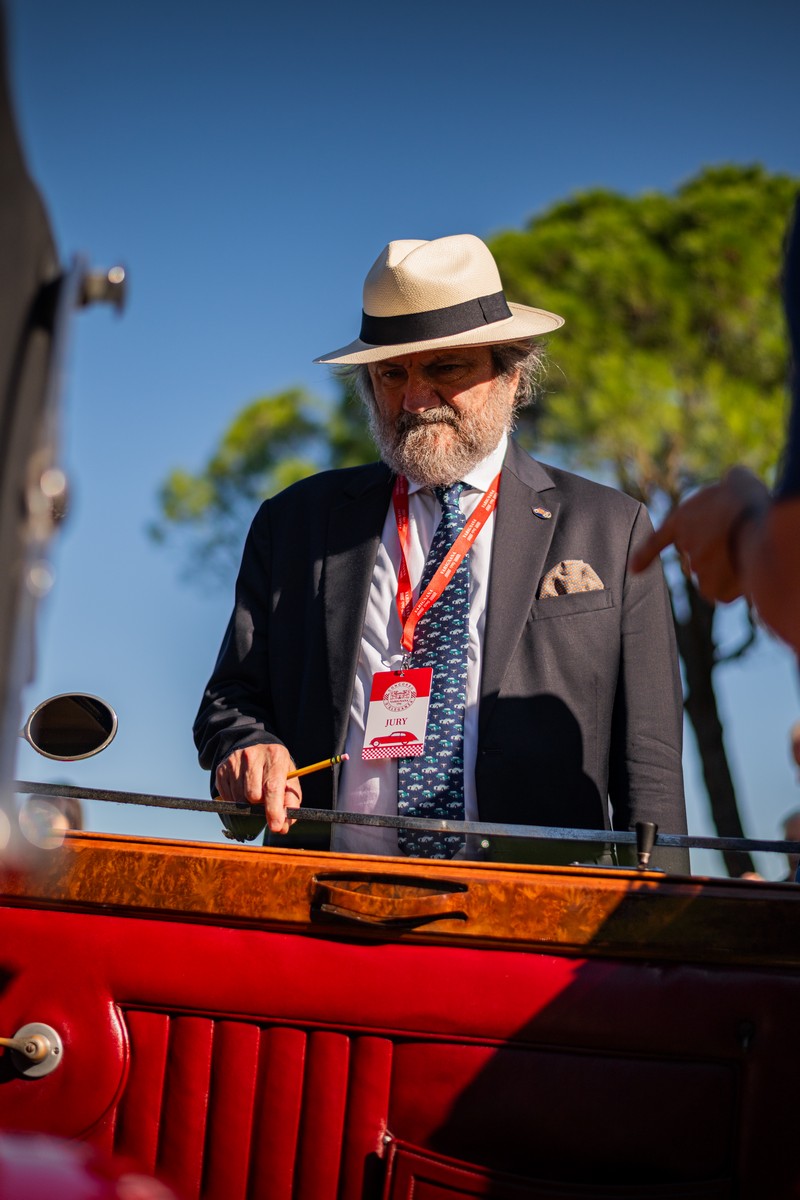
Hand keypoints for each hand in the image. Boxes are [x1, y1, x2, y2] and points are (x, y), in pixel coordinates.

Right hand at [215, 743, 300, 833]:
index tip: (275, 826)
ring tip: (255, 791)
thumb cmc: (276, 770)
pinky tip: (243, 789)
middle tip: (265, 798)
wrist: (257, 751)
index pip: (273, 787)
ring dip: (248, 803)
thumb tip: (283, 826)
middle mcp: (253, 754)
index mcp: (275, 755)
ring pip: (239, 798)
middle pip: (253, 795)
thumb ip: (291, 803)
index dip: (274, 809)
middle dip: (260, 804)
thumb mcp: (290, 781)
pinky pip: (227, 797)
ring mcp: (234, 760)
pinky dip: (237, 800)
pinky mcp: (221, 769)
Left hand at [631, 468, 769, 602]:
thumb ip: (728, 485)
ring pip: (710, 579)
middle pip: (693, 562)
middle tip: (735, 547)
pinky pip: (722, 594)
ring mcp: (695, 567)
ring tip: (747, 558)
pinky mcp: (711, 587)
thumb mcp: (737, 481)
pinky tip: (748, 576)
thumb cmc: (752, 498)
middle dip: (710, 560)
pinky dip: (735, 590)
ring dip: (726, 574)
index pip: (657, 541)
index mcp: (683, 519)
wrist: (758, 523)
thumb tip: (735, 483)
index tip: (634, 569)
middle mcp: (684, 545)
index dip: (645, 556)